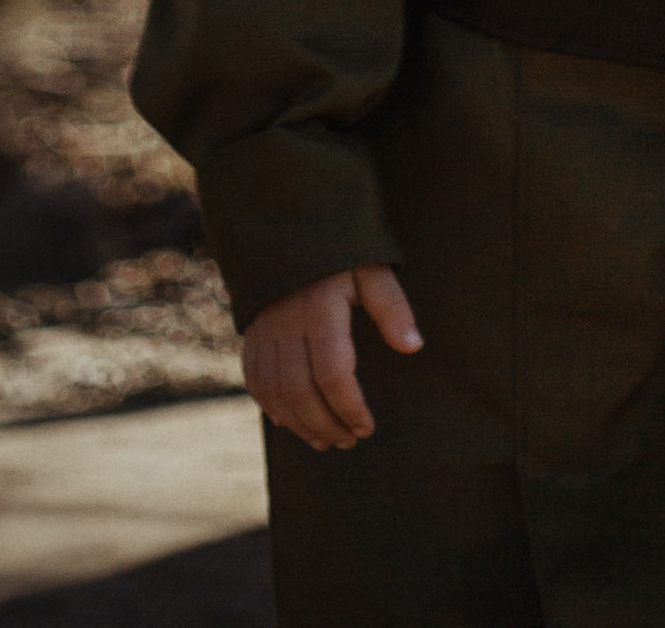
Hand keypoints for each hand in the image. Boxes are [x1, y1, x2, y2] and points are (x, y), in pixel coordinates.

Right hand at [242, 264, 421, 448]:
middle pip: (300, 391)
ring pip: (275, 392)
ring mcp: (264, 330)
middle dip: (325, 425)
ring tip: (325, 441)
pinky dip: (271, 406)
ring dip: (299, 424)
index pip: (332, 373)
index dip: (349, 407)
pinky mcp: (251, 333)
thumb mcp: (372, 268)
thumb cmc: (340, 250)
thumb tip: (414, 346)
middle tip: (348, 442)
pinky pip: (254, 380)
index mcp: (320, 308)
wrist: (289, 223)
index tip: (367, 427)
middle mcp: (286, 323)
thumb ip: (392, 307)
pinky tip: (290, 422)